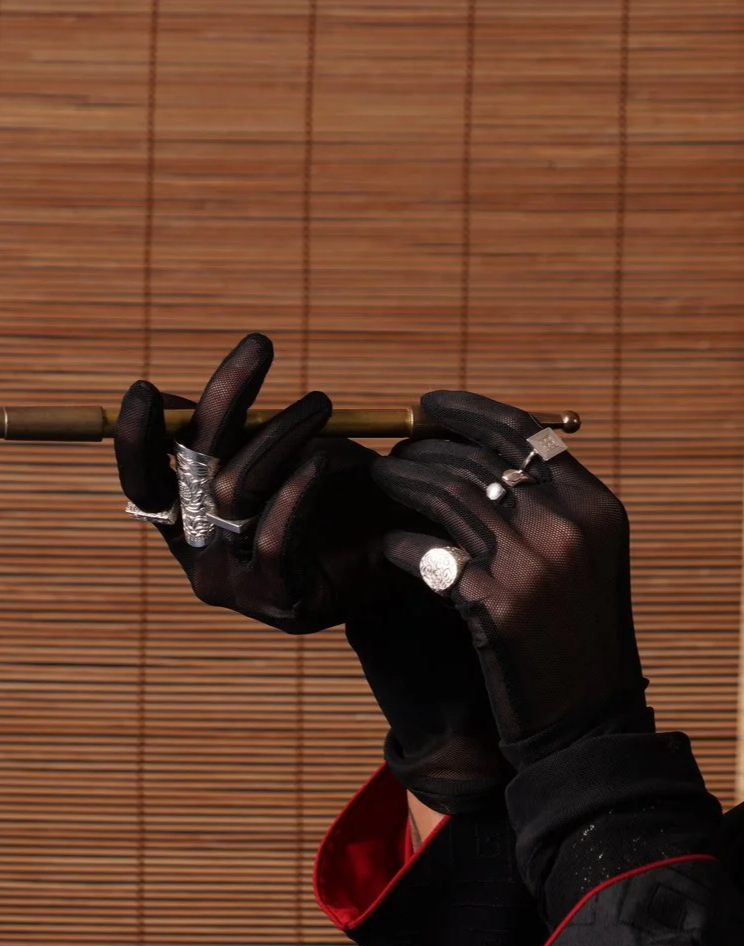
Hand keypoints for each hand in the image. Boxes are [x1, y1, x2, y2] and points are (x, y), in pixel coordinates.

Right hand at [117, 332, 399, 631]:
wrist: (404, 556)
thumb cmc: (340, 497)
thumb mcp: (283, 456)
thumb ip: (232, 437)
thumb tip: (169, 401)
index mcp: (189, 518)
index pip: (146, 477)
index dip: (137, 438)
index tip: (145, 389)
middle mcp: (200, 551)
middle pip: (194, 470)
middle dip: (224, 401)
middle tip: (261, 345)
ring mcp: (235, 580)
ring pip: (238, 491)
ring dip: (281, 434)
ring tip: (322, 403)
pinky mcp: (278, 600)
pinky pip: (275, 541)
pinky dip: (296, 494)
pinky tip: (323, 463)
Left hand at [372, 390, 642, 751]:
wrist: (589, 718)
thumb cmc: (579, 635)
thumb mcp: (587, 558)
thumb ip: (550, 505)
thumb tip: (479, 454)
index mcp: (595, 504)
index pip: (522, 431)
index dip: (468, 411)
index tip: (428, 405)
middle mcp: (568, 524)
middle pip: (478, 458)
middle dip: (424, 447)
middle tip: (391, 452)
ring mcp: (532, 563)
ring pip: (445, 495)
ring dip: (400, 481)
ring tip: (376, 482)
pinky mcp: (495, 604)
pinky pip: (426, 554)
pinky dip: (399, 544)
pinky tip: (387, 547)